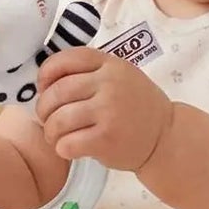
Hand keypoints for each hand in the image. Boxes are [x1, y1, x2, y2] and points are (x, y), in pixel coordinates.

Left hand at [36, 48, 172, 171]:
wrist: (165, 137)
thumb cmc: (136, 107)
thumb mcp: (119, 76)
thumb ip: (90, 73)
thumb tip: (45, 83)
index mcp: (110, 64)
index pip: (65, 59)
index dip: (46, 74)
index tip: (43, 88)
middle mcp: (109, 83)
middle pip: (57, 92)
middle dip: (44, 108)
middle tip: (47, 119)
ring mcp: (109, 111)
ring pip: (59, 120)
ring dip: (50, 131)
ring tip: (55, 136)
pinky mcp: (107, 139)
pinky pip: (68, 143)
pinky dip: (61, 148)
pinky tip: (68, 148)